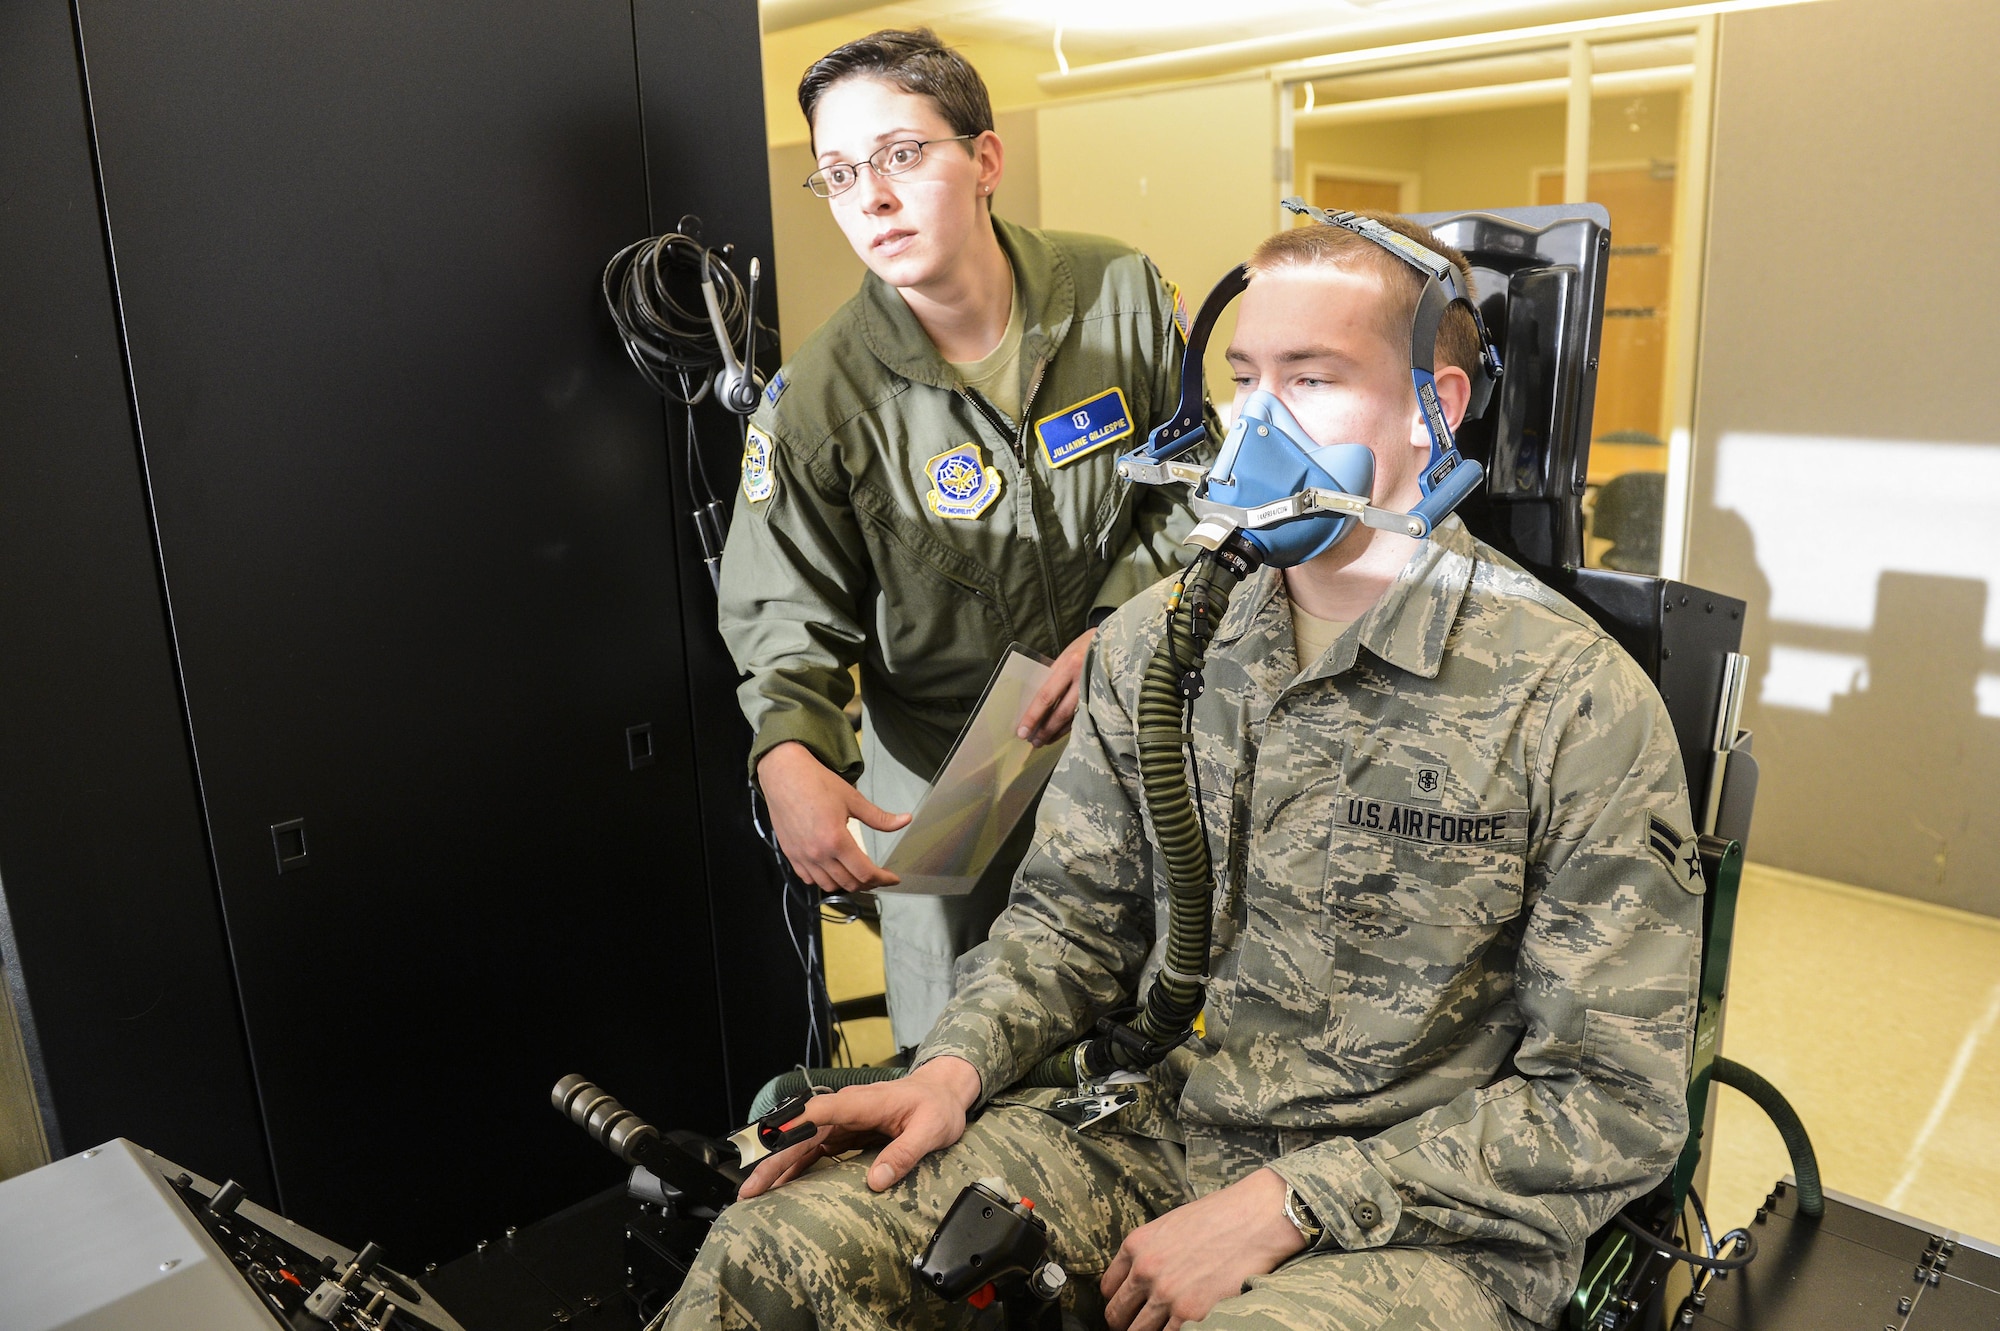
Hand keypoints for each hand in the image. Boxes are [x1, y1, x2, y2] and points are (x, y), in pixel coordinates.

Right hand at [737, 1056, 981, 1197]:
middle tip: (750, 1188)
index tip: (771, 1147)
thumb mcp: (931, 1131)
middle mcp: (846, 1109)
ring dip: (778, 1167)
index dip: (794, 1129)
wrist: (942, 1093)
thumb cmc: (937, 1107)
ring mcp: (843, 1121)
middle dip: (774, 1159)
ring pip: (802, 1144)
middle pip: (801, 1133)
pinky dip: (796, 1168)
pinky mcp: (845, 1133)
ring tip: (755, 1194)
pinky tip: (782, 1186)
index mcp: (863, 1102)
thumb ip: (904, 1153)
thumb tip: (876, 1180)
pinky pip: (814, 1151)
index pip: (820, 1111)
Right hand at [756, 742, 910, 893]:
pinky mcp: (790, 854)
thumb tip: (905, 820)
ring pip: (829, 886)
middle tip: (878, 876)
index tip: (893, 878)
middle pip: (849, 884)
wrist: (784, 775)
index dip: (883, 879)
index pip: (865, 872)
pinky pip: (809, 879)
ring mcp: (802, 856)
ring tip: (857, 874)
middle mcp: (818, 853)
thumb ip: (879, 817)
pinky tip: (833, 870)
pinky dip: (824, 880)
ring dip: (847, 884)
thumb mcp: (852, 799)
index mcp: (836, 840)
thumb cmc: (817, 783)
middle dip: (868, 883)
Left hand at [1016, 627, 1094, 746]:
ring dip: (1057, 732)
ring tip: (1044, 741)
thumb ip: (1054, 675)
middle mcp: (1083, 679)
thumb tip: (1037, 700)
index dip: (1033, 715)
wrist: (1119, 639)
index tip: (1022, 731)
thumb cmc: (1087, 645)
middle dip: (1045, 730)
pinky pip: (1085, 716)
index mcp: (1070, 665)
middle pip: (1060, 712)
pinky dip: (1072, 726)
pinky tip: (1062, 732)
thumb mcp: (1067, 654)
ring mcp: (1096, 690)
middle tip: (1033, 742)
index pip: (1046, 696)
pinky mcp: (1105, 697)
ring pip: (1074, 718)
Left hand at [1101, 1168, 1306, 1330]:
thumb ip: (1149, 1252)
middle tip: (1141, 1325)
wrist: (1255, 1219)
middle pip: (1118, 1316)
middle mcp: (1146, 1271)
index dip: (1119, 1302)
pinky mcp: (1192, 1314)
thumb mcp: (1170, 1225)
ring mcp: (1168, 1296)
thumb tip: (1142, 1279)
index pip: (1109, 1289)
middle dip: (1128, 1323)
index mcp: (1136, 1246)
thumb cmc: (1218, 1217)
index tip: (1130, 1308)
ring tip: (1164, 1326)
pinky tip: (1184, 1327)